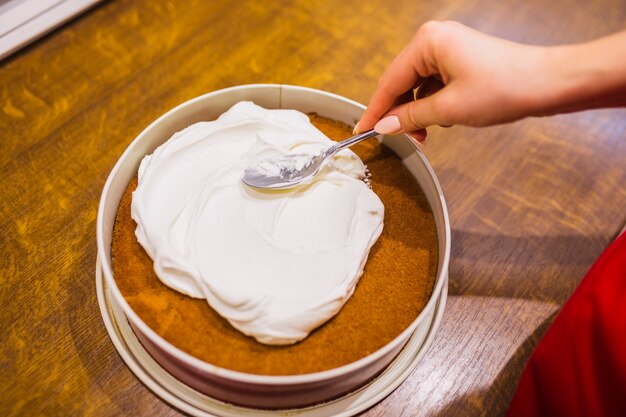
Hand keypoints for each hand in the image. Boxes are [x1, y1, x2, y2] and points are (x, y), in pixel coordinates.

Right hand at [356, 21, 551, 139]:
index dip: (375, 110)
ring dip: (419, 113)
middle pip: (402, 83)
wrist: (548, 84)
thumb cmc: (506, 86)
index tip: (363, 131)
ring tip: (426, 135)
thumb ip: (411, 117)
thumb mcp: (449, 109)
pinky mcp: (461, 61)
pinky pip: (435, 86)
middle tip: (400, 139)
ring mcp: (449, 50)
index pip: (389, 82)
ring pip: (418, 87)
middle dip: (401, 114)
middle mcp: (435, 40)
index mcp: (428, 42)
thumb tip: (386, 125)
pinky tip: (442, 122)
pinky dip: (434, 106)